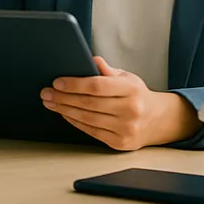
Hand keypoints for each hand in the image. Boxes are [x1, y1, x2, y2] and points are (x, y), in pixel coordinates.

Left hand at [41, 56, 198, 150]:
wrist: (157, 120)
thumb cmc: (137, 95)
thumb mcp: (127, 77)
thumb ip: (108, 70)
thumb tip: (91, 60)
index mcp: (131, 89)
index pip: (97, 86)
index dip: (74, 84)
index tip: (57, 82)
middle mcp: (130, 110)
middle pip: (89, 103)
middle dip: (63, 98)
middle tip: (46, 93)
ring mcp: (125, 128)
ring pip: (87, 119)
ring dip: (64, 110)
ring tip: (50, 102)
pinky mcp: (120, 143)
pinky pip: (91, 131)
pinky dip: (75, 122)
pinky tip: (64, 113)